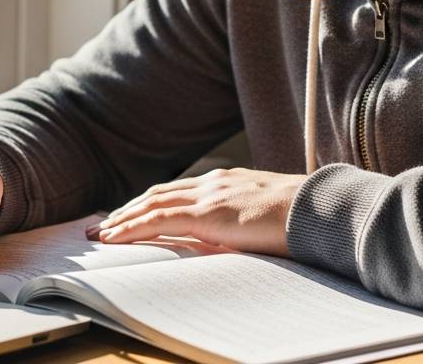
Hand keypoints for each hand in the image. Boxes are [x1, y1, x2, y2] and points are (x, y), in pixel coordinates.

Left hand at [88, 167, 304, 256]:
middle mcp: (213, 182)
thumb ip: (241, 222)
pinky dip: (133, 228)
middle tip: (102, 228)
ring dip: (122, 220)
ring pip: (152, 204)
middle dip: (127, 211)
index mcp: (227, 182)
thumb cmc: (302, 219)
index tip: (127, 217)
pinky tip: (117, 238)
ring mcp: (210, 195)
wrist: (320, 211)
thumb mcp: (264, 217)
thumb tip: (228, 240)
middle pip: (158, 194)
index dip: (148, 204)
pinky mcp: (209, 213)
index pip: (176, 191)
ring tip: (101, 236)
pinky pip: (159, 220)